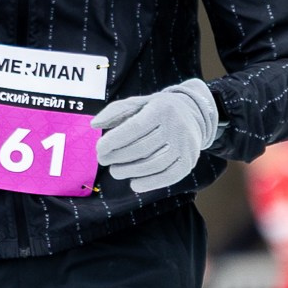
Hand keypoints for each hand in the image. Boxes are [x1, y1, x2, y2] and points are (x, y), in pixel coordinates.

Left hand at [90, 80, 218, 192]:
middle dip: (118, 158)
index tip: (99, 149)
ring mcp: (185, 145)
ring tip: (115, 171)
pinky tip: (134, 184)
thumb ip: (115, 111)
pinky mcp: (189, 161)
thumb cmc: (157, 109)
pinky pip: (169, 177)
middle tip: (104, 161)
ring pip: (153, 165)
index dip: (114, 141)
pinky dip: (149, 183)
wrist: (193, 113)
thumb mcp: (139, 102)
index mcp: (161, 108)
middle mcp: (176, 126)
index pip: (134, 128)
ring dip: (129, 172)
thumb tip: (94, 125)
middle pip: (142, 148)